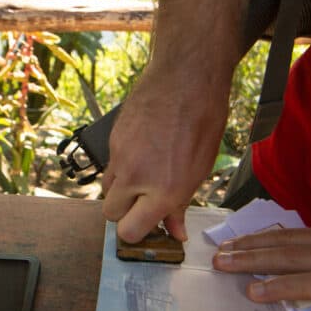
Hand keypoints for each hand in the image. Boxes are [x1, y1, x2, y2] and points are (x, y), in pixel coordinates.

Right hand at [101, 59, 230, 242]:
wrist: (185, 77)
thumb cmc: (202, 121)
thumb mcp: (199, 170)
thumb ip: (180, 205)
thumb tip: (174, 232)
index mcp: (163, 190)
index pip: (130, 231)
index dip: (138, 233)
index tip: (148, 227)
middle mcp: (136, 177)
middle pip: (111, 214)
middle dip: (126, 213)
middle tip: (145, 203)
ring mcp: (120, 157)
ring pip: (107, 189)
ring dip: (122, 191)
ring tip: (145, 176)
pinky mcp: (112, 139)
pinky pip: (111, 164)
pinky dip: (122, 166)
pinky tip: (143, 152)